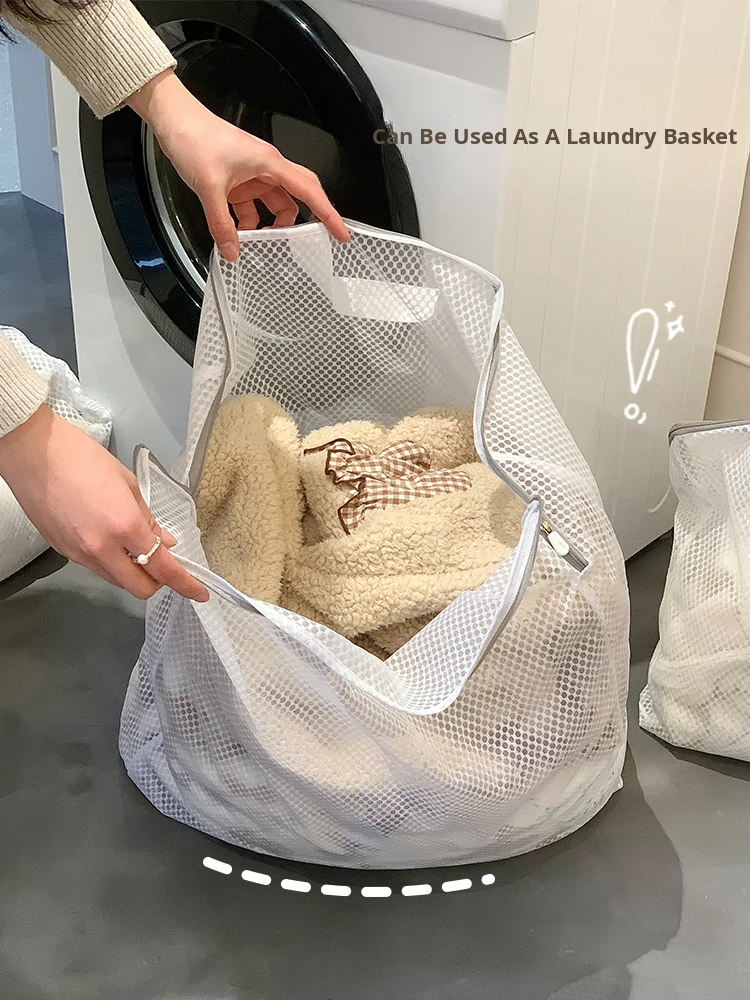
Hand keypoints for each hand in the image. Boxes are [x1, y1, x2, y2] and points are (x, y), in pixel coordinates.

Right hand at [0, 405, 209, 602]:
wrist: (33, 453)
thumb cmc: (82, 458)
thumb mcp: (128, 484)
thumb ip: (148, 520)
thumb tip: (164, 542)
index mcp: (124, 526)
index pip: (163, 568)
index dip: (185, 584)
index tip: (199, 592)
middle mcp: (101, 548)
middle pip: (140, 588)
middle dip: (157, 582)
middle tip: (164, 564)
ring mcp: (79, 554)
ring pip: (117, 581)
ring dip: (133, 573)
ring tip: (135, 548)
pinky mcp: (63, 552)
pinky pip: (96, 568)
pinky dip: (111, 563)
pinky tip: (111, 541)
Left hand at [128, 70, 348, 260]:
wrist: (173, 120)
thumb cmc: (195, 139)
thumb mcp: (208, 188)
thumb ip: (221, 224)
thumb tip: (232, 252)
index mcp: (270, 164)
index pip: (308, 191)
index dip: (328, 214)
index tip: (341, 233)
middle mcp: (266, 169)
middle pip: (296, 199)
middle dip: (300, 223)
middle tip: (306, 245)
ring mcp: (252, 175)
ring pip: (273, 206)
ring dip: (269, 226)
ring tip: (259, 245)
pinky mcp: (237, 181)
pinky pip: (252, 207)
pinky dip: (248, 222)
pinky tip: (237, 234)